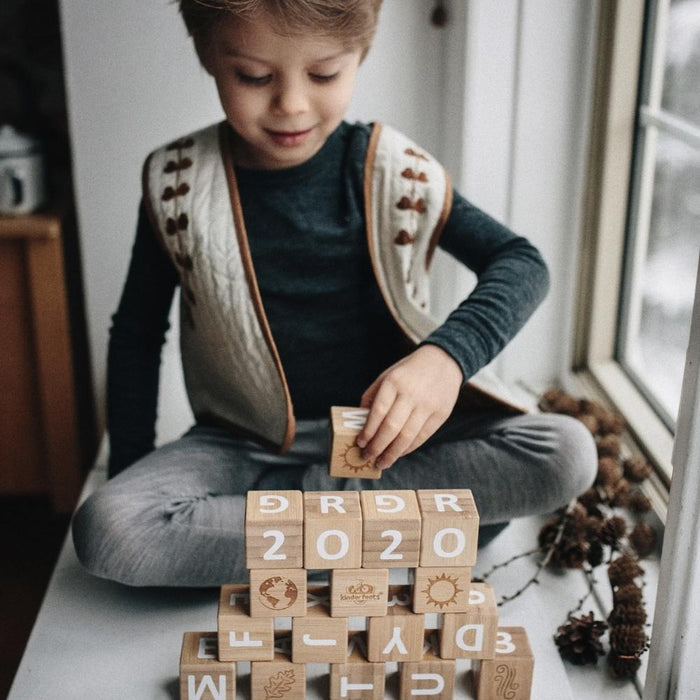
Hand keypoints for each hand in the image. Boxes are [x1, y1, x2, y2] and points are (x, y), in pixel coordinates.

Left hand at [356, 344, 462, 469]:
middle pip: (392, 427)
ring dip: (392, 453)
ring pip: (407, 436)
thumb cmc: (409, 371)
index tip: (360, 443)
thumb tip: (361, 421)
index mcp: (394, 382)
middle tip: (368, 457)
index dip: (368, 431)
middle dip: (377, 446)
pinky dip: (408, 448)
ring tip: (382, 462)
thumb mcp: (387, 375)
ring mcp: (428, 405)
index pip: (378, 412)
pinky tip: (398, 453)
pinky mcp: (441, 414)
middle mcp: (411, 394)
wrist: (444, 361)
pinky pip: (422, 437)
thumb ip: (372, 396)